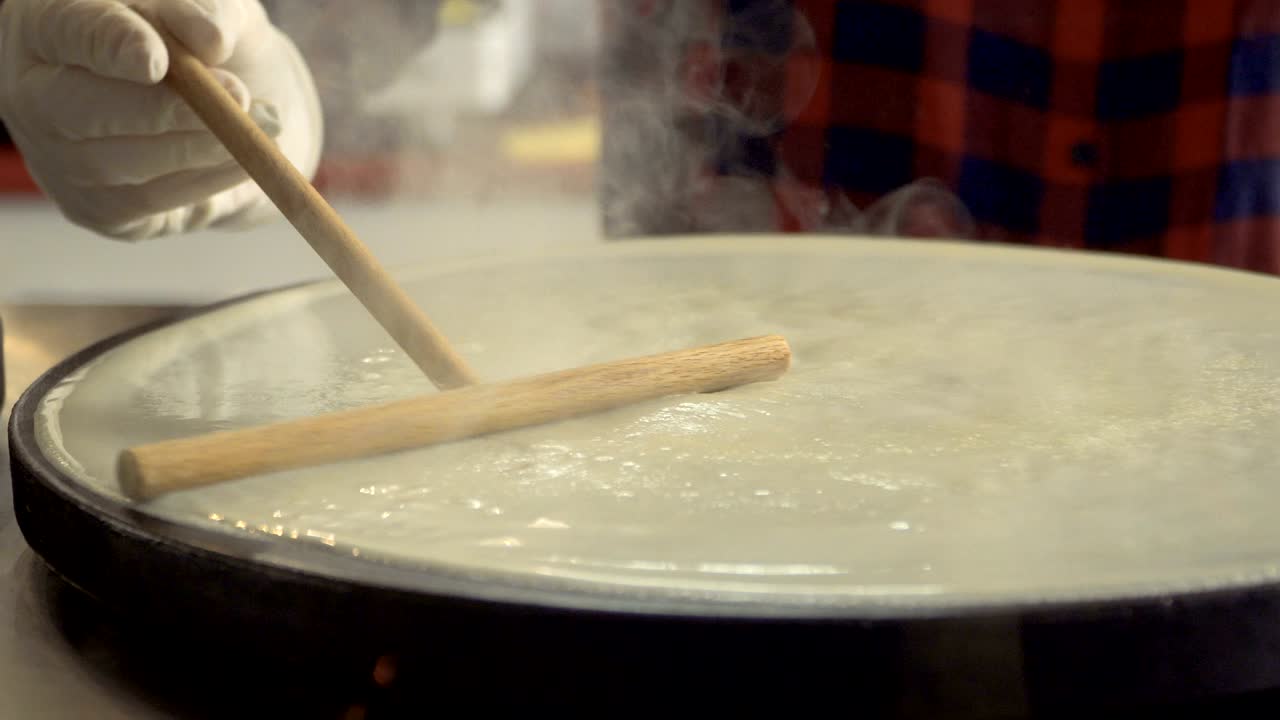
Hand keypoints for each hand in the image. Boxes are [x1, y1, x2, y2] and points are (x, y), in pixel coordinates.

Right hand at [0, 0, 322, 239]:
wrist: (235, 113)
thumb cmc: (210, 49)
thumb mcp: (220, 12)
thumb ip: (209, 11)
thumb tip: (207, 38)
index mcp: (48, 25)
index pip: (68, 32)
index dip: (110, 47)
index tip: (157, 61)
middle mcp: (34, 94)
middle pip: (77, 109)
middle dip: (162, 109)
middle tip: (239, 96)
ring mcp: (58, 159)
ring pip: (120, 164)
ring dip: (202, 146)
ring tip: (262, 124)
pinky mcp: (97, 210)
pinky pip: (149, 202)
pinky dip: (205, 180)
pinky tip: (244, 160)